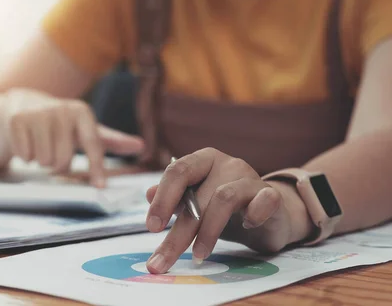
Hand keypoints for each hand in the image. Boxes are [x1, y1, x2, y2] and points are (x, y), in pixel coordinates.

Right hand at [3, 89, 144, 186]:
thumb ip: (112, 139)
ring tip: (41, 145)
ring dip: (41, 161)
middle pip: (63, 160)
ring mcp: (38, 113)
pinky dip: (25, 155)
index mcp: (82, 112)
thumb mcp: (86, 128)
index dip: (96, 168)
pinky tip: (26, 141)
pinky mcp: (17, 120)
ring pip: (44, 161)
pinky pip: (25, 156)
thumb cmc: (62, 122)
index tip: (100, 187)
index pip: (93, 145)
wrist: (23, 103)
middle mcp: (61, 109)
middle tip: (54, 152)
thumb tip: (142, 146)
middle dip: (58, 165)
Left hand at [144, 148, 313, 273]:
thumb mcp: (196, 205)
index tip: (151, 227)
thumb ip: (174, 200)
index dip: (162, 199)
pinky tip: (246, 227)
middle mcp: (226, 164)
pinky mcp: (272, 195)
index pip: (177, 171)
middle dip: (178, 231)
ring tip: (198, 255)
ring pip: (224, 199)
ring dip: (208, 231)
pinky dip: (254, 214)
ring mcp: (250, 177)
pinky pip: (264, 200)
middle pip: (197, 195)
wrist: (269, 215)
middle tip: (163, 258)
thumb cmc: (225, 209)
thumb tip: (148, 194)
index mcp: (202, 160)